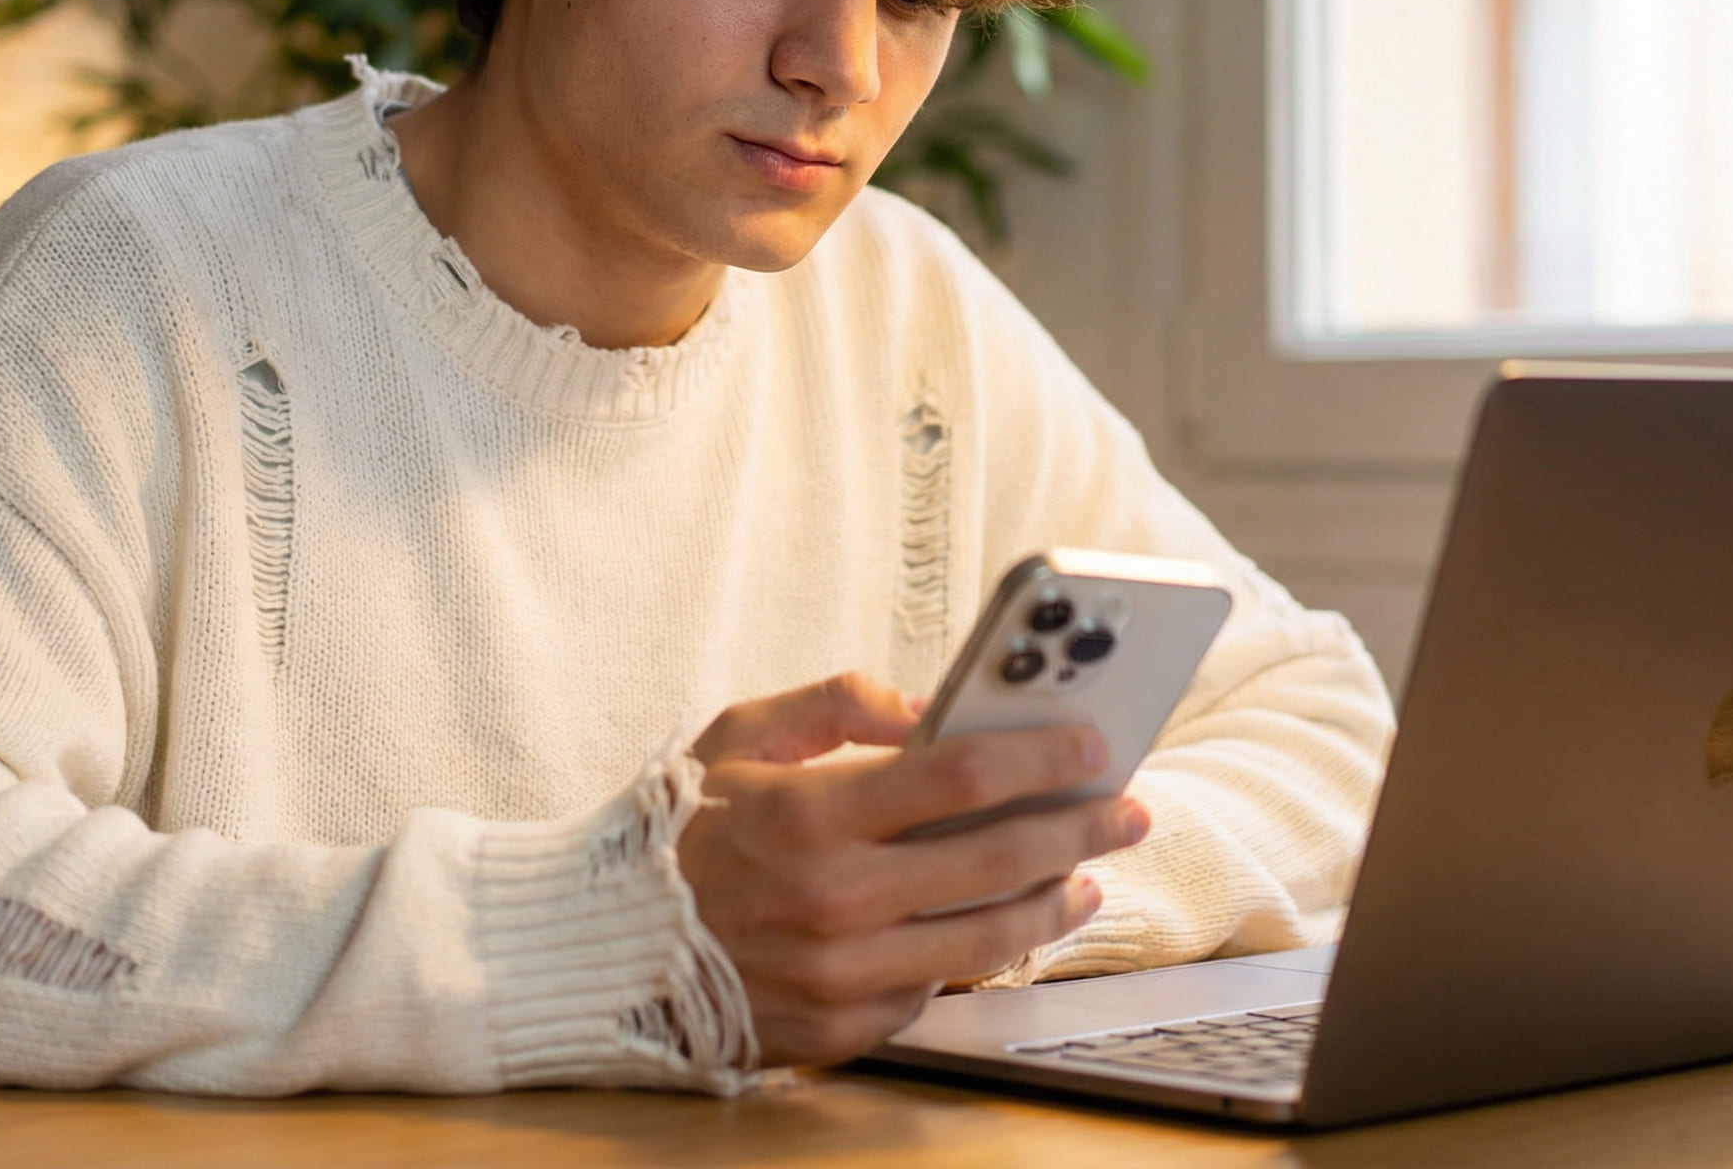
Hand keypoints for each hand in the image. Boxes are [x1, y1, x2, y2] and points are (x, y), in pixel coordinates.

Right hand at [678, 671, 1150, 1067]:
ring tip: (1086, 877)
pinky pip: (933, 988)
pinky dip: (976, 955)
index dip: (1036, 757)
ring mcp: (841, 973)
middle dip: (1077, 828)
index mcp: (808, 814)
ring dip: (1052, 903)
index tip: (1089, 741)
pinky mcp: (841, 1028)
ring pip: (984, 938)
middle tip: (1125, 808)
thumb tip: (923, 707)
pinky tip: (1006, 926)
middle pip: (994, 860)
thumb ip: (835, 704)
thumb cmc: (679, 830)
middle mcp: (833, 899)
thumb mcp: (737, 735)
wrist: (606, 947)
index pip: (955, 778)